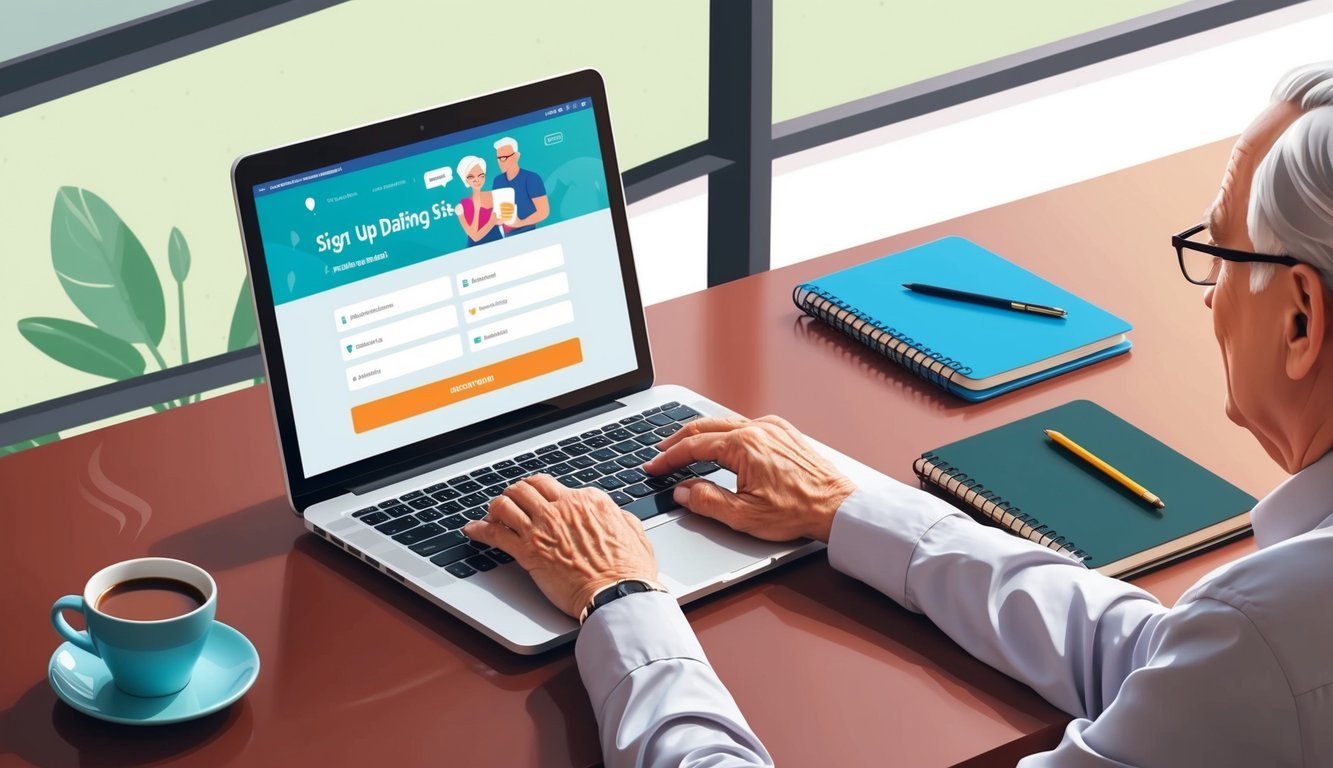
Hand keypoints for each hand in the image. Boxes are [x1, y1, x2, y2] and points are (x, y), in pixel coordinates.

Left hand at [463, 475, 658, 617]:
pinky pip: (495, 532)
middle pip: (527, 487)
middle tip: (512, 503)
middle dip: (517, 493)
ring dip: (497, 506)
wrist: (618, 595)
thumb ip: (620, 518)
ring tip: (492, 515)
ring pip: (507, 502)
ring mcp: (543, 527)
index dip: (544, 495)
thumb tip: (615, 516)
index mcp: (589, 501)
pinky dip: (479, 529)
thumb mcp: (635, 533)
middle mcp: (563, 507)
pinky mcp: (528, 550)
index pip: (556, 487)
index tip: (540, 504)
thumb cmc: (629, 571)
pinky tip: (472, 531)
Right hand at [642, 415, 855, 542]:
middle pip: (706, 426)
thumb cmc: (798, 511)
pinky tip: (721, 442)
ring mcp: (772, 427)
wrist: (837, 506)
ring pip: (726, 422)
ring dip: (702, 433)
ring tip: (685, 446)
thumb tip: (683, 491)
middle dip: (679, 439)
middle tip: (661, 451)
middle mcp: (758, 428)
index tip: (653, 466)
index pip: (694, 446)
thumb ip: (707, 501)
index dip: (668, 457)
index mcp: (744, 445)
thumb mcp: (744, 515)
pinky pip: (746, 423)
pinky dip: (726, 431)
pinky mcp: (784, 431)